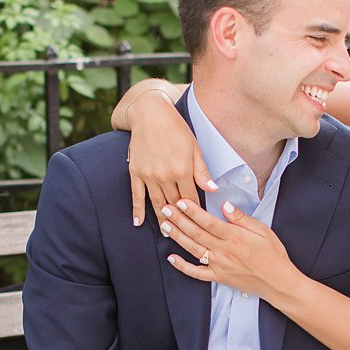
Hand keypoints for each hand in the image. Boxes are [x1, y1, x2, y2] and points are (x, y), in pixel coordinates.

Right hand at [127, 93, 215, 226]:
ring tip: (168, 233)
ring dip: (162, 220)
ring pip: (157, 203)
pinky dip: (137, 210)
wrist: (149, 114)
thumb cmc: (176, 128)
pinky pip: (136, 195)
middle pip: (174, 204)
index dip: (196, 212)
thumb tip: (213, 190)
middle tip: (186, 235)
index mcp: (182, 170)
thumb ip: (202, 171)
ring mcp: (148, 175)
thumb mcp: (194, 147)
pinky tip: (138, 223)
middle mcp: (164, 176)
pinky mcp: (136, 172)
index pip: (191, 199)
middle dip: (181, 220)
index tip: (201, 224)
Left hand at [161, 199, 296, 300]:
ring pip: (193, 250)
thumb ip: (242, 219)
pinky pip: (197, 273)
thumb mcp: (263, 231)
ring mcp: (219, 266)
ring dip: (177, 237)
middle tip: (165, 208)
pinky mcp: (218, 277)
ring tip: (164, 225)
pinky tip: (171, 258)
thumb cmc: (273, 255)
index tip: (181, 201)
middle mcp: (224, 251)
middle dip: (179, 220)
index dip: (193, 211)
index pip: (209, 222)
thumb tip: (226, 205)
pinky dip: (183, 266)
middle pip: (196, 234)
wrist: (278, 283)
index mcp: (235, 237)